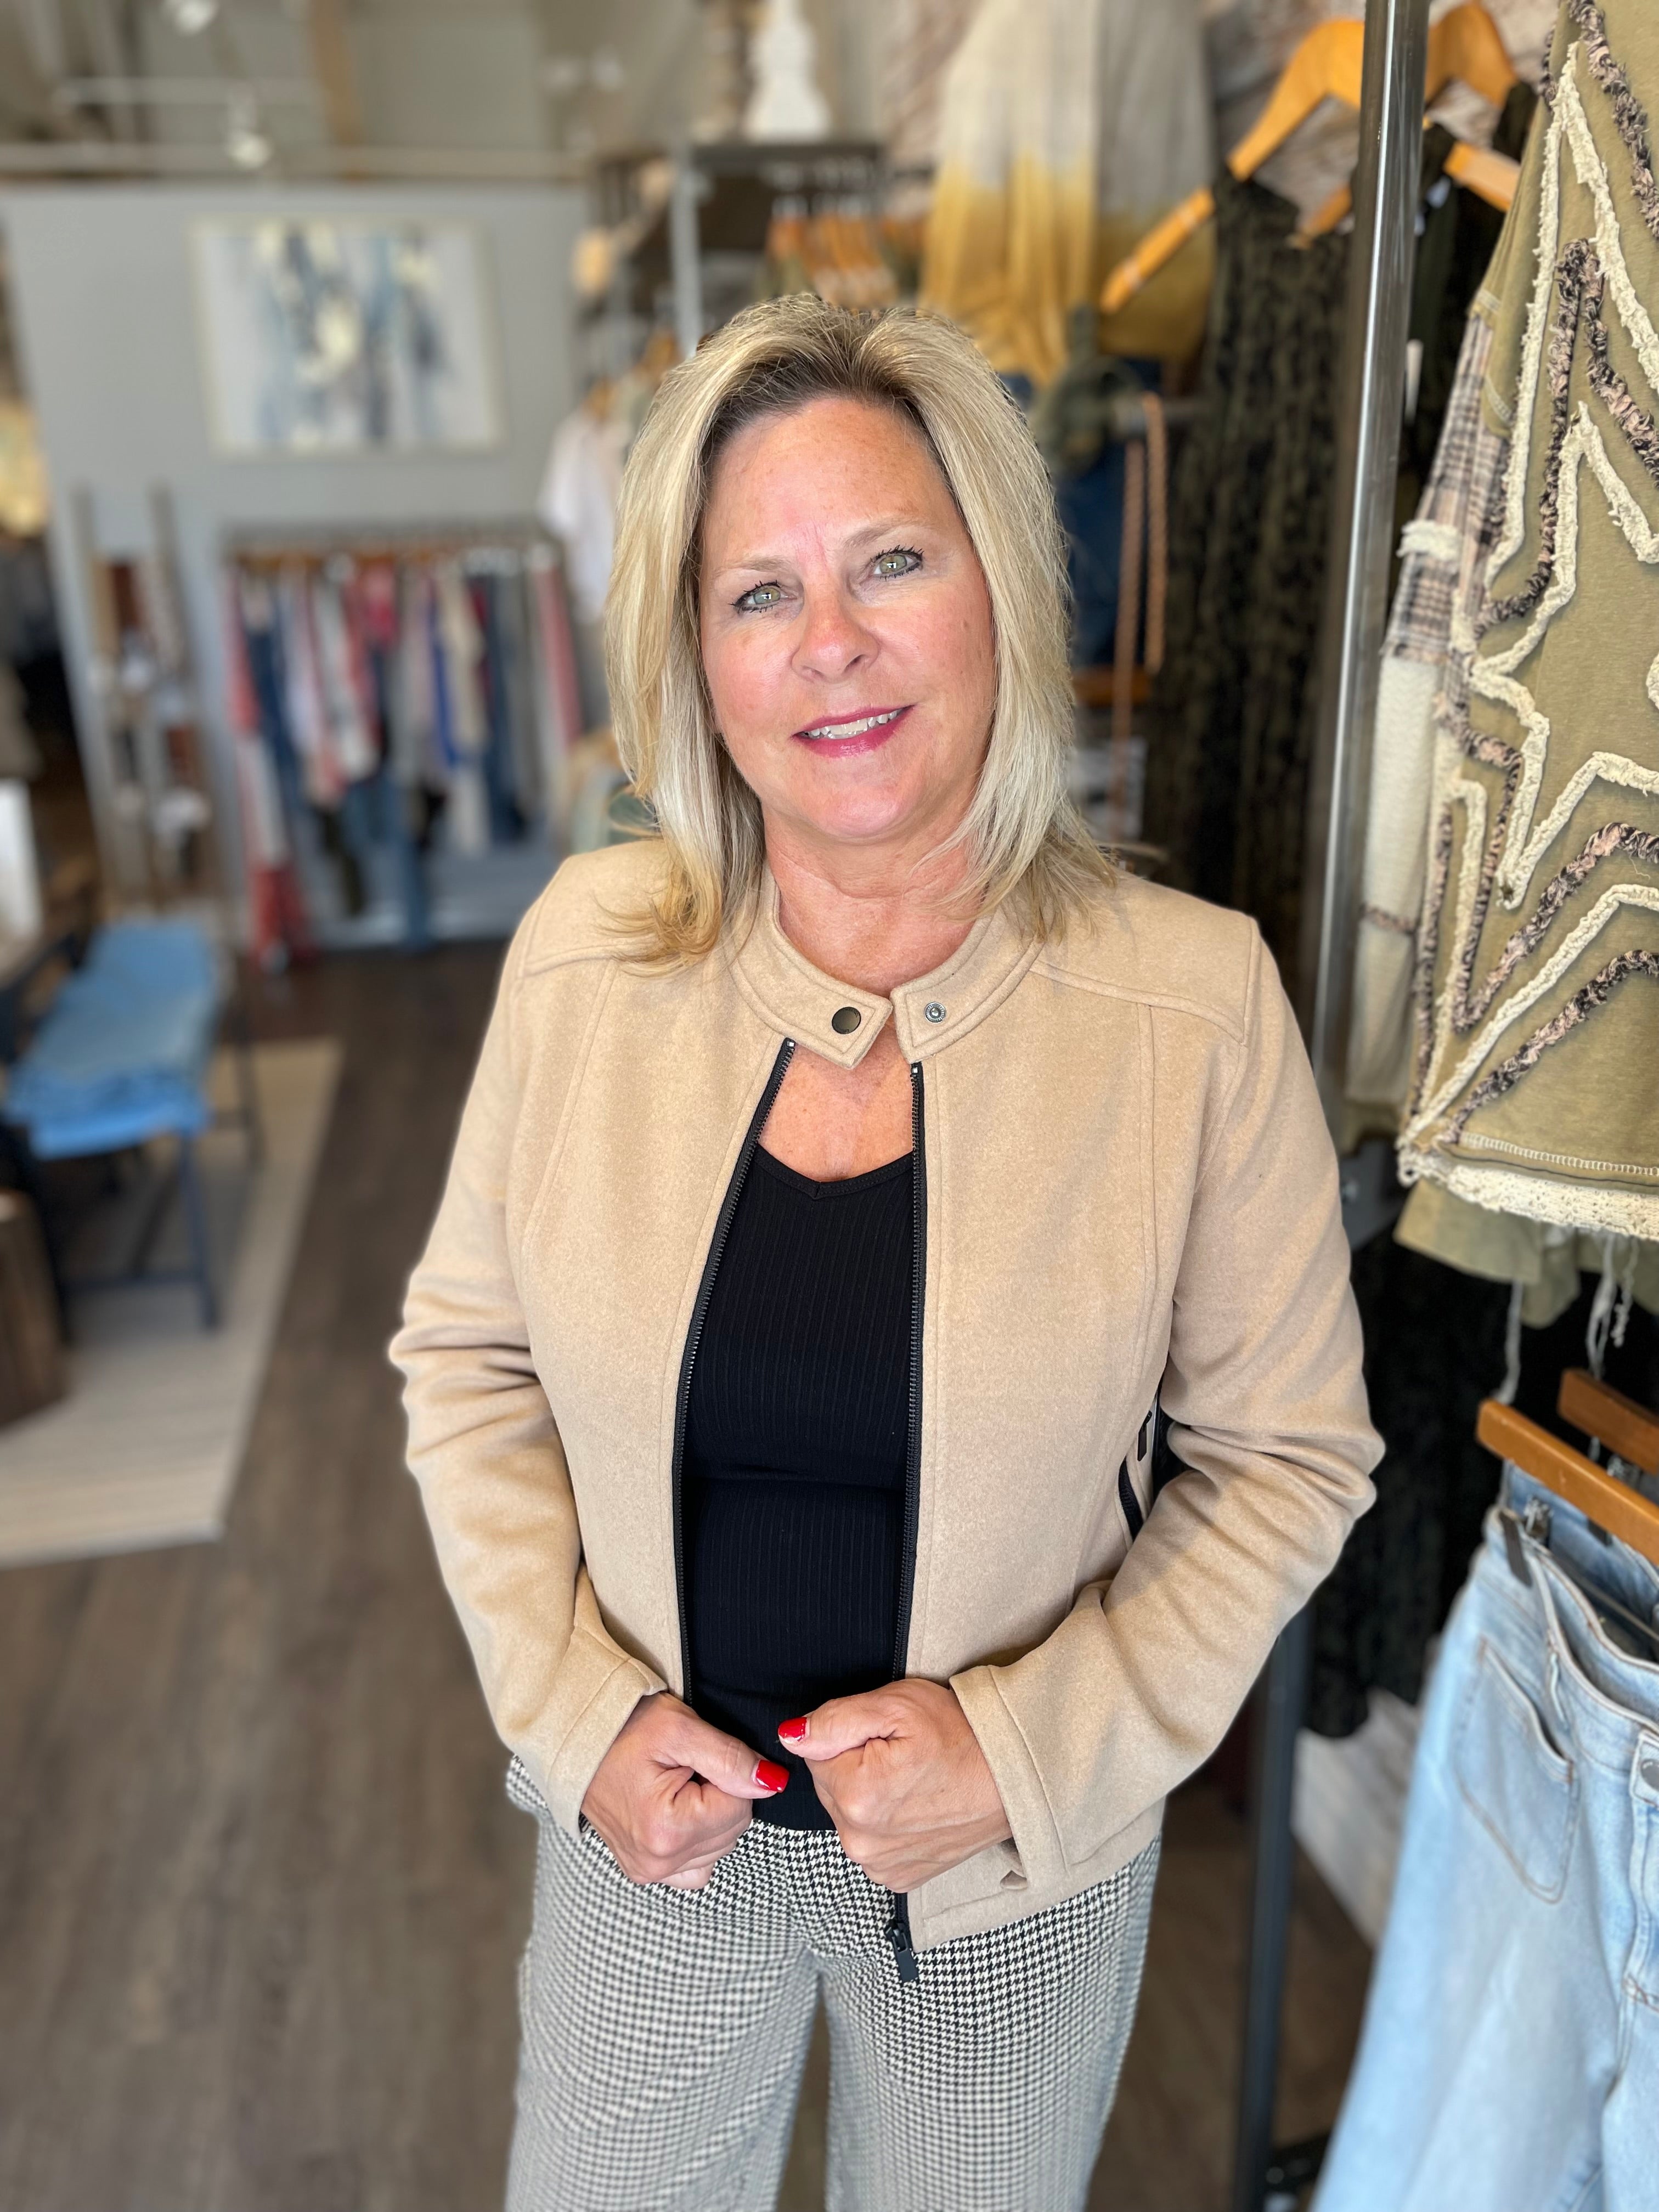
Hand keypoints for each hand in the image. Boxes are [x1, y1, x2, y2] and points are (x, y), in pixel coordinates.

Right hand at [582, 1693, 787, 1888]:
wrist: (577, 1737)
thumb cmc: (624, 1726)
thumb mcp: (680, 1728)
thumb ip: (730, 1758)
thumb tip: (772, 1784)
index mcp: (666, 1830)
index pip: (741, 1805)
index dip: (728, 1772)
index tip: (695, 1757)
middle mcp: (657, 1863)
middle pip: (732, 1830)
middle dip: (721, 1794)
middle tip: (683, 1769)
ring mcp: (648, 1871)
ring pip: (719, 1847)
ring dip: (710, 1815)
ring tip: (675, 1785)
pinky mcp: (643, 1871)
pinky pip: (696, 1867)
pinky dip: (697, 1839)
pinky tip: (677, 1811)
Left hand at [781, 1680, 1011, 1891]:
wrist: (1015, 1777)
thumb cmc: (962, 1735)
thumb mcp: (896, 1706)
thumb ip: (833, 1720)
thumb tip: (790, 1735)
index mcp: (855, 1797)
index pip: (816, 1755)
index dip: (849, 1738)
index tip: (887, 1738)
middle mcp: (861, 1843)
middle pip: (831, 1789)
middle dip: (856, 1767)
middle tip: (903, 1755)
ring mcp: (881, 1867)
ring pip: (850, 1817)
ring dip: (870, 1797)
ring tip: (915, 1781)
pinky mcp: (898, 1880)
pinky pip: (872, 1843)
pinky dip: (887, 1825)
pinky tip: (919, 1808)